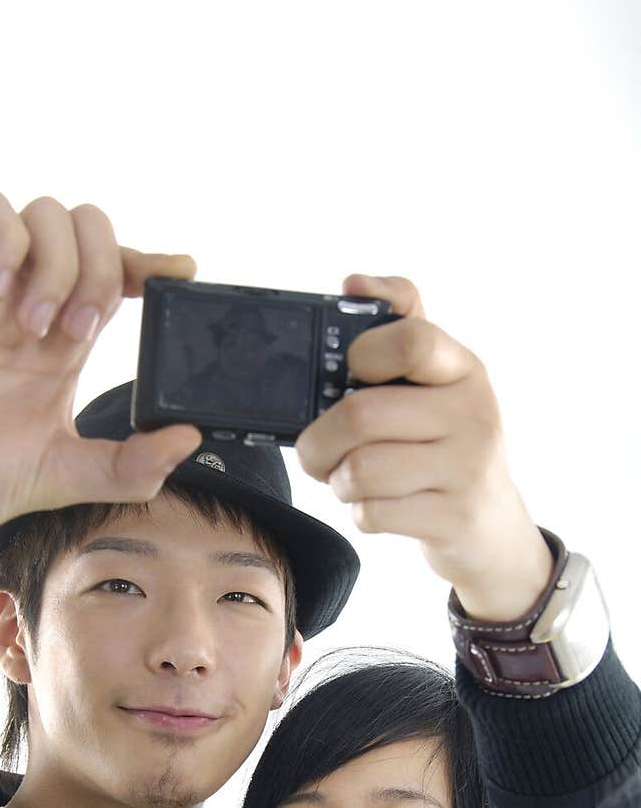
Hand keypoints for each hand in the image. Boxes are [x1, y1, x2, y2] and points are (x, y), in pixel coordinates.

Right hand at [0, 188, 201, 558]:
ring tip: (33, 325)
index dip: (152, 264)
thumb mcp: (63, 477)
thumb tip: (189, 439)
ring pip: (46, 212)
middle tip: (77, 332)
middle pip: (90, 230)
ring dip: (57, 261)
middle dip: (102, 269)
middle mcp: (30, 307)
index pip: (119, 277)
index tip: (181, 272)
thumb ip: (129, 466)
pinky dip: (8, 240)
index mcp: (63, 347)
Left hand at [295, 273, 552, 618]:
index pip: (411, 339)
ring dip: (338, 481)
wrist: (492, 526)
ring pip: (360, 470)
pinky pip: (372, 512)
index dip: (362, 354)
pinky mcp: (452, 517)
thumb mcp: (436, 383)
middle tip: (316, 453)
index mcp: (462, 368)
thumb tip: (354, 282)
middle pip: (361, 415)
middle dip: (318, 441)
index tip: (350, 374)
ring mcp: (467, 467)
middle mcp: (473, 412)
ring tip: (350, 480)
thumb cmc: (445, 445)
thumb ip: (400, 327)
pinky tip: (378, 505)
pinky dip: (360, 512)